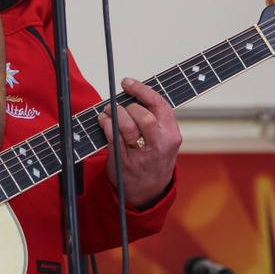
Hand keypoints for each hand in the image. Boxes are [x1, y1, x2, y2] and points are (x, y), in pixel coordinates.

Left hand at [97, 77, 180, 208]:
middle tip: (118, 104)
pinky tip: (103, 120)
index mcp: (171, 134)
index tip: (127, 82)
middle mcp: (159, 145)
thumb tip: (132, 93)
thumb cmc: (154, 157)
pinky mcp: (124, 162)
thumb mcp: (164, 139)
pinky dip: (105, 124)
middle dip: (127, 106)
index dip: (141, 90)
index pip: (159, 105)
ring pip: (126, 126)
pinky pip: (112, 138)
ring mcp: (141, 155)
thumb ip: (155, 119)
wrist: (149, 191)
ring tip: (109, 110)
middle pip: (144, 116)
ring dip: (114, 113)